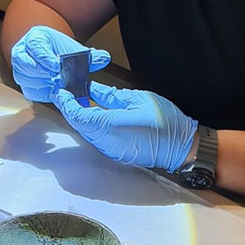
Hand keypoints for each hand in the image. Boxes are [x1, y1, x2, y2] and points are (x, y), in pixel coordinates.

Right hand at [10, 26, 110, 102]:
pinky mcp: (24, 84)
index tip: (57, 65)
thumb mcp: (73, 50)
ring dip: (43, 84)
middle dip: (44, 74)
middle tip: (58, 79)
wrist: (51, 55)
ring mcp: (21, 69)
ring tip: (57, 84)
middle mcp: (23, 53)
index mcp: (35, 39)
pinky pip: (30, 91)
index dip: (45, 58)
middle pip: (27, 65)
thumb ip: (89, 55)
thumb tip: (104, 58)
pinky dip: (42, 93)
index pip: (35, 47)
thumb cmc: (59, 51)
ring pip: (27, 80)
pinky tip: (53, 91)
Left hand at [54, 80, 197, 171]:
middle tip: (68, 92)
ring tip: (79, 100)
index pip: (79, 116)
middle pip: (79, 125)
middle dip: (71, 109)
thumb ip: (111, 96)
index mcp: (112, 126)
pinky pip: (96, 138)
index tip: (63, 91)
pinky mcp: (115, 154)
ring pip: (86, 132)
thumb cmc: (166, 121)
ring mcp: (110, 151)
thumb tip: (92, 90)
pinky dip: (90, 126)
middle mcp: (107, 142)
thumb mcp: (138, 99)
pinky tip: (94, 114)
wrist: (181, 148)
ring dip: (80, 118)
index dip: (67, 103)